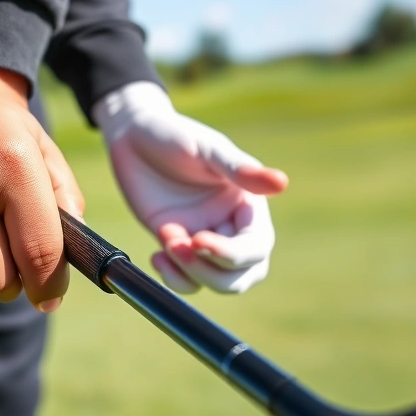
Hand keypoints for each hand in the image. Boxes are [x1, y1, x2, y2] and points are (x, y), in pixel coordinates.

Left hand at [94, 81, 286, 293]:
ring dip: (192, 275)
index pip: (256, 246)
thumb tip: (281, 183)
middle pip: (243, 275)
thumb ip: (240, 169)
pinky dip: (175, 279)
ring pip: (216, 281)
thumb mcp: (207, 148)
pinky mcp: (176, 244)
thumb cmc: (176, 134)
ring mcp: (203, 238)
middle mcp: (230, 226)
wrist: (134, 134)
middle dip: (215, 273)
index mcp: (248, 204)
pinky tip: (156, 256)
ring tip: (165, 245)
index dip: (232, 253)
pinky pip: (186, 280)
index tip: (199, 240)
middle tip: (180, 248)